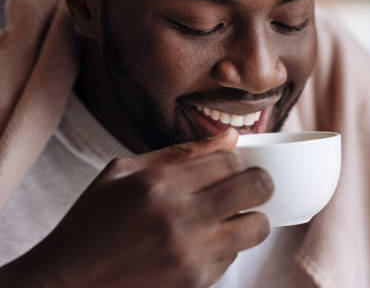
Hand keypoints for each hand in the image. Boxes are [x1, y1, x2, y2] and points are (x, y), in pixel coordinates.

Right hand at [8, 128, 272, 287]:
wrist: (66, 283)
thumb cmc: (92, 222)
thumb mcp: (123, 173)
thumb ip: (180, 153)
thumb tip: (231, 137)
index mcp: (158, 183)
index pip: (230, 160)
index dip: (239, 159)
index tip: (234, 166)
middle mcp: (179, 217)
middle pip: (256, 188)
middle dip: (261, 183)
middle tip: (250, 186)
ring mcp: (190, 253)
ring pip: (257, 227)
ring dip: (252, 218)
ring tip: (233, 216)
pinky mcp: (195, 282)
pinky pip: (234, 258)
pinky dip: (228, 247)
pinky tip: (205, 242)